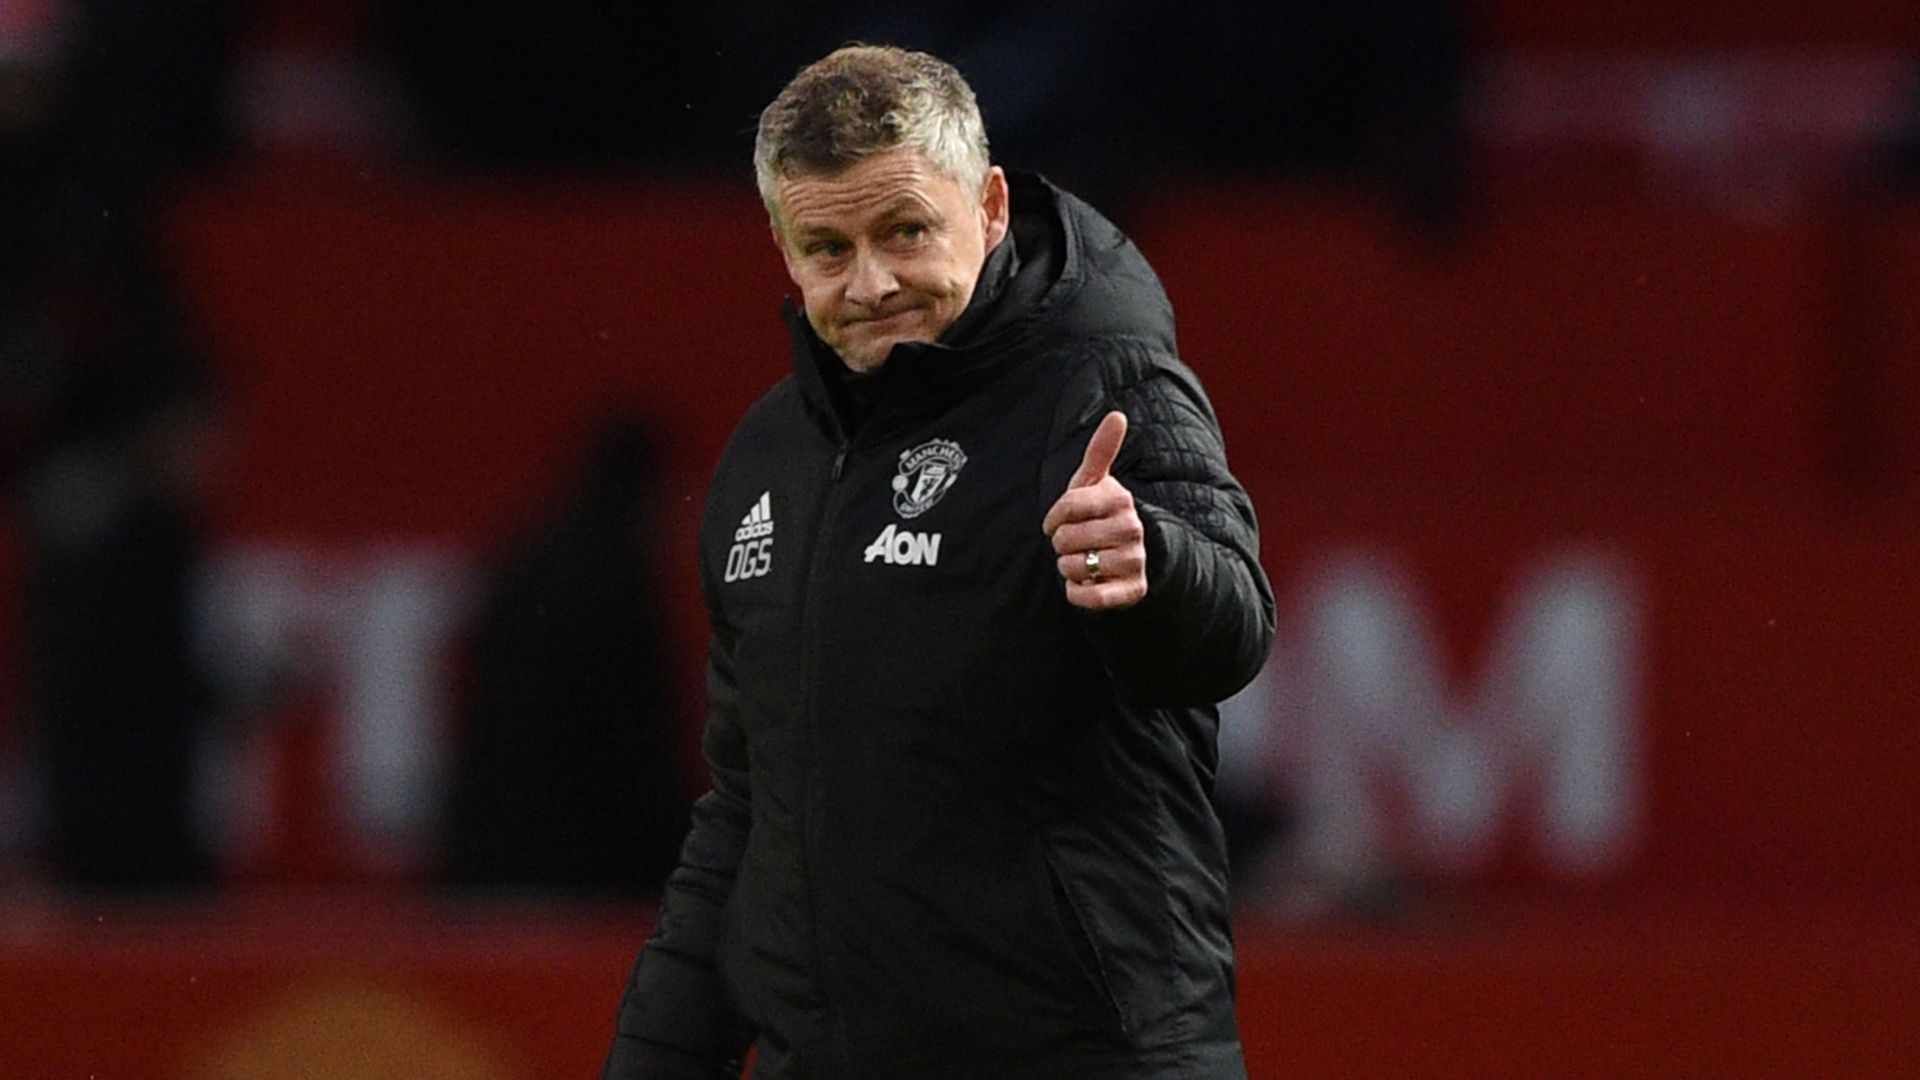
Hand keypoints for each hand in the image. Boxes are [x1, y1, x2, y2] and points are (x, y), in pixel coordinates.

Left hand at [1043, 410, 1146, 610]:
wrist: (1123, 558)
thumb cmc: (1097, 515)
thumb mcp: (1094, 484)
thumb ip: (1101, 450)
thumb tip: (1117, 414)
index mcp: (1120, 499)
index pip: (1068, 506)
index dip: (1054, 517)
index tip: (1056, 522)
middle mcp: (1132, 529)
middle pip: (1067, 539)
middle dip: (1061, 544)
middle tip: (1074, 543)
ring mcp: (1134, 561)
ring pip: (1074, 568)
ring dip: (1068, 568)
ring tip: (1082, 561)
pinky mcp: (1132, 591)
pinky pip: (1090, 598)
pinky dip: (1077, 594)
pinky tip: (1084, 584)